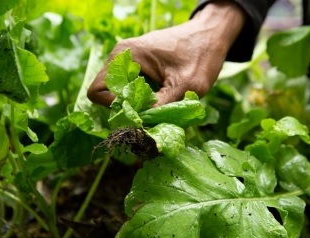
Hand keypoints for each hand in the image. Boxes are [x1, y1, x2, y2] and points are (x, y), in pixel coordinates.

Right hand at [88, 1, 245, 106]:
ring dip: (135, 104)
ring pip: (118, 92)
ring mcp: (130, 61)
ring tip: (158, 104)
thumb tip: (143, 129)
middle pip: (106, 93)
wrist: (212, 35)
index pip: (98, 91)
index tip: (139, 113)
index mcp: (127, 56)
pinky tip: (161, 97)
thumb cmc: (202, 54)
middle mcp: (122, 57)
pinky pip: (130, 88)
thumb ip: (162, 107)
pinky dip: (141, 98)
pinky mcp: (139, 66)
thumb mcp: (185, 85)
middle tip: (150, 112)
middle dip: (125, 108)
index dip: (115, 108)